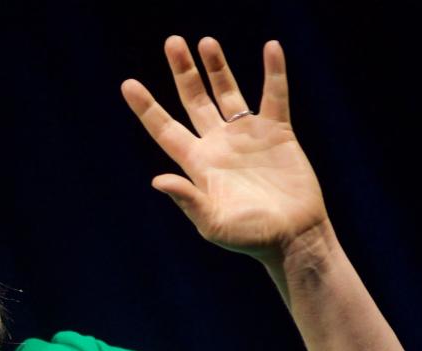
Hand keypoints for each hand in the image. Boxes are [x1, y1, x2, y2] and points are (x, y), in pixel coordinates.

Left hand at [121, 36, 329, 266]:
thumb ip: (188, 200)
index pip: (165, 129)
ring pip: (228, 92)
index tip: (128, 84)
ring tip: (206, 41)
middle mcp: (218, 145)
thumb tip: (157, 180)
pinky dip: (274, 73)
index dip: (146, 108)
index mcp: (198, 165)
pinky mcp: (277, 133)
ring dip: (217, 67)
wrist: (293, 237)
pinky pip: (274, 96)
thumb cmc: (251, 238)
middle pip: (194, 100)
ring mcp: (247, 136)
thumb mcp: (213, 223)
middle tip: (172, 42)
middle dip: (183, 72)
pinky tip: (271, 48)